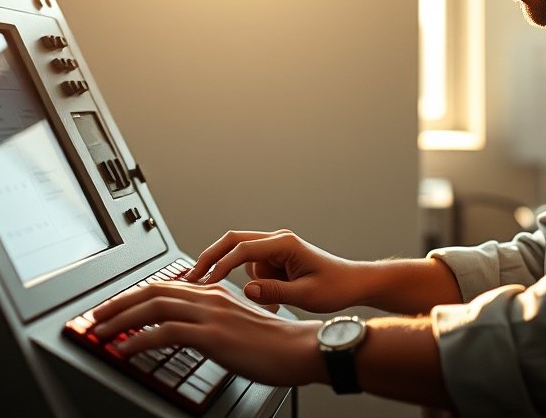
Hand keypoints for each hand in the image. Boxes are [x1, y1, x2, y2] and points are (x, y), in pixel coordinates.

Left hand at [87, 281, 323, 387]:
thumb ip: (210, 322)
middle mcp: (208, 297)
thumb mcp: (235, 326)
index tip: (115, 308)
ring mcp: (210, 314)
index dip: (135, 296)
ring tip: (101, 331)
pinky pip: (165, 333)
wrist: (299, 349)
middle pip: (152, 291)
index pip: (164, 286)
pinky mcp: (212, 335)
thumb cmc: (272, 344)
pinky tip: (125, 350)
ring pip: (154, 307)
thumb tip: (185, 332)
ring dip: (121, 319)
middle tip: (96, 316)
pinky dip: (139, 340)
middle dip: (119, 303)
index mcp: (213, 293)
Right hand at [185, 230, 367, 312]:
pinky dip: (258, 286)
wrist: (354, 283)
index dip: (220, 265)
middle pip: (233, 242)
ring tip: (271, 304)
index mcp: (284, 243)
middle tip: (191, 278)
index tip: (205, 282)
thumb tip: (247, 291)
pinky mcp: (276, 260)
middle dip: (211, 259)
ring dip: (246, 282)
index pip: (242, 249)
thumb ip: (275, 293)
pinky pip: (256, 271)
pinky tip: (276, 302)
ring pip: (244, 262)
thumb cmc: (336, 286)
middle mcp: (277, 241)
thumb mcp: (306, 295)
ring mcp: (276, 249)